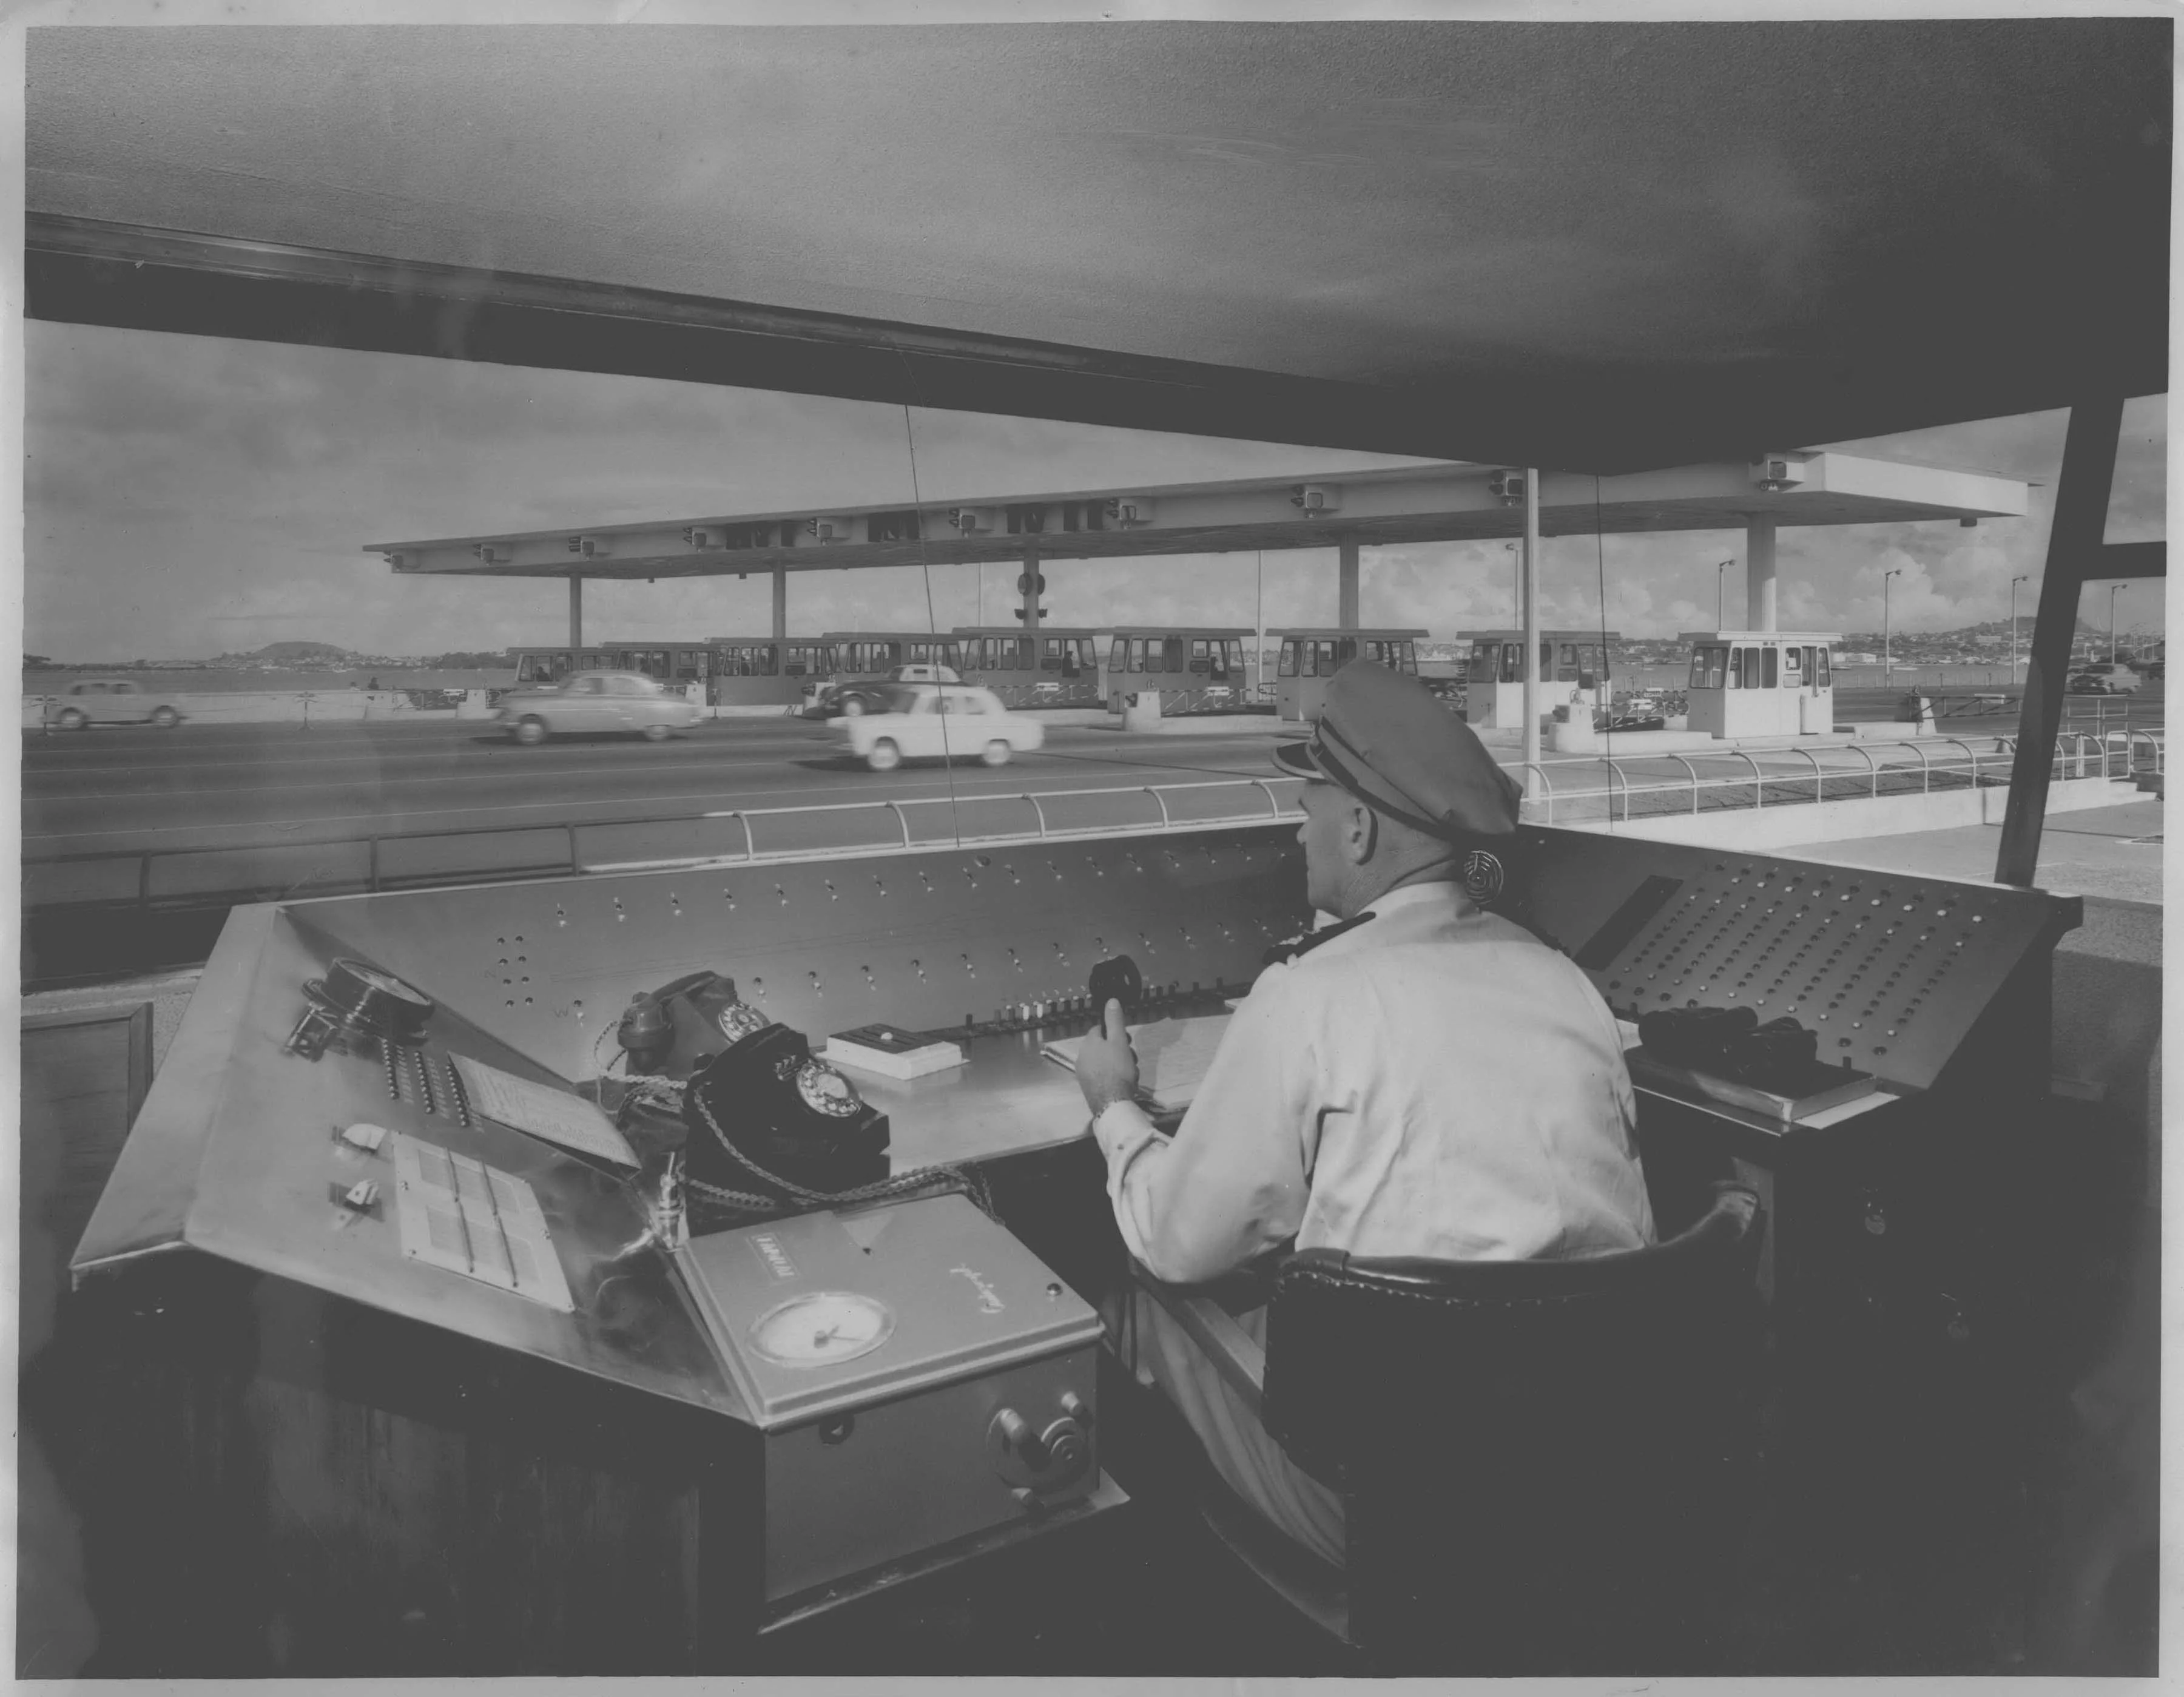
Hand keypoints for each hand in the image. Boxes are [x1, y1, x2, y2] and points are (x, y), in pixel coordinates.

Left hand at [1074, 999, 1140, 1115]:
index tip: (1127, 1039)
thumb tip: (1111, 1000)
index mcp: (1088, 1043)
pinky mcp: (1088, 1087)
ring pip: (1105, 1062)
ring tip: (1132, 1073)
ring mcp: (1083, 1074)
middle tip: (1132, 1057)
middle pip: (1103, 1047)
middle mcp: (1081, 1057)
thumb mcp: (1119, 1041)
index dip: (1114, 1032)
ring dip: (1120, 1064)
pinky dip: (1114, 1076)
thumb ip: (1114, 1021)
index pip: (1099, 1029)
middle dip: (1120, 1050)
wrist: (1112, 1103)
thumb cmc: (1117, 1069)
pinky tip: (1125, 1083)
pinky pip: (1103, 1076)